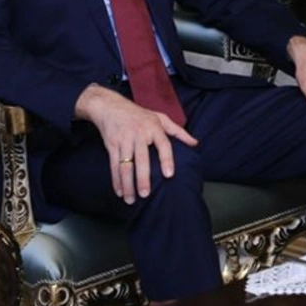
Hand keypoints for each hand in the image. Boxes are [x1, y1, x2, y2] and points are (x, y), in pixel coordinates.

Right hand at [74, 84, 197, 203]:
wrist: (110, 106)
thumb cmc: (139, 114)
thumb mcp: (160, 117)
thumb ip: (178, 131)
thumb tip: (195, 143)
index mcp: (154, 127)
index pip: (163, 144)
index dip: (167, 159)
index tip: (169, 175)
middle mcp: (139, 134)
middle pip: (141, 159)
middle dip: (143, 178)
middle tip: (146, 194)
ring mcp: (124, 140)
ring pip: (125, 165)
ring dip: (127, 184)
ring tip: (131, 199)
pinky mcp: (112, 145)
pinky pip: (113, 165)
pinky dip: (116, 180)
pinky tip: (120, 192)